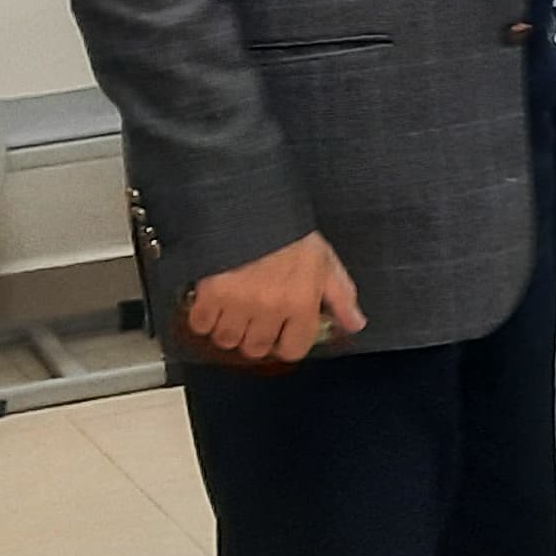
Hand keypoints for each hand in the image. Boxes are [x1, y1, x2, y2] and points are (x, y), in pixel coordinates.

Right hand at [186, 232, 364, 363]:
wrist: (251, 205)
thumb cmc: (289, 232)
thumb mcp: (325, 260)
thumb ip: (341, 297)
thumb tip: (355, 324)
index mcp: (301, 302)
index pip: (293, 349)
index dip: (285, 343)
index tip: (280, 334)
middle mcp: (270, 308)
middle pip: (256, 348)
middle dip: (255, 337)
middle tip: (255, 318)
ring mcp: (238, 302)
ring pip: (227, 340)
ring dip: (228, 328)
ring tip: (232, 309)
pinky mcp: (209, 293)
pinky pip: (200, 324)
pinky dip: (204, 317)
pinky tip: (212, 303)